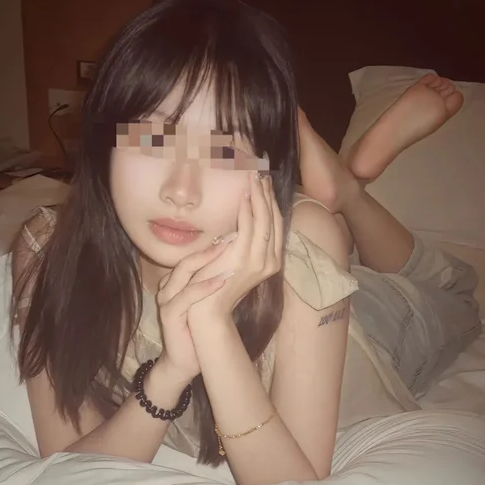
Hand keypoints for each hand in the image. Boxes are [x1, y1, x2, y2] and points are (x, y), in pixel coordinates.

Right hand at [155, 237, 235, 384]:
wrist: (183, 361)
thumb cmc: (197, 330)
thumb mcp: (207, 302)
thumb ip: (216, 282)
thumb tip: (240, 264)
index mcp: (178, 281)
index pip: (195, 256)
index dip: (215, 244)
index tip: (235, 235)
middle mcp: (169, 286)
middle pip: (188, 258)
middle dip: (212, 246)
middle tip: (234, 233)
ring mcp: (167, 299)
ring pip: (184, 271)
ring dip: (208, 259)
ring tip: (229, 248)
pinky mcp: (169, 315)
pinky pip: (186, 296)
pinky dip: (204, 286)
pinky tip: (222, 279)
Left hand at [187, 171, 283, 325]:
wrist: (208, 311)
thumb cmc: (216, 285)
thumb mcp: (233, 260)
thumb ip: (241, 243)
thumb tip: (240, 220)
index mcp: (271, 261)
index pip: (276, 225)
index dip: (272, 203)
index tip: (265, 184)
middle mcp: (271, 261)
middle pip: (274, 219)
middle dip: (267, 195)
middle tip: (261, 174)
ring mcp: (260, 261)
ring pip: (264, 220)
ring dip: (259, 196)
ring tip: (254, 177)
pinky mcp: (245, 259)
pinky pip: (249, 227)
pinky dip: (248, 209)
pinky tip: (244, 195)